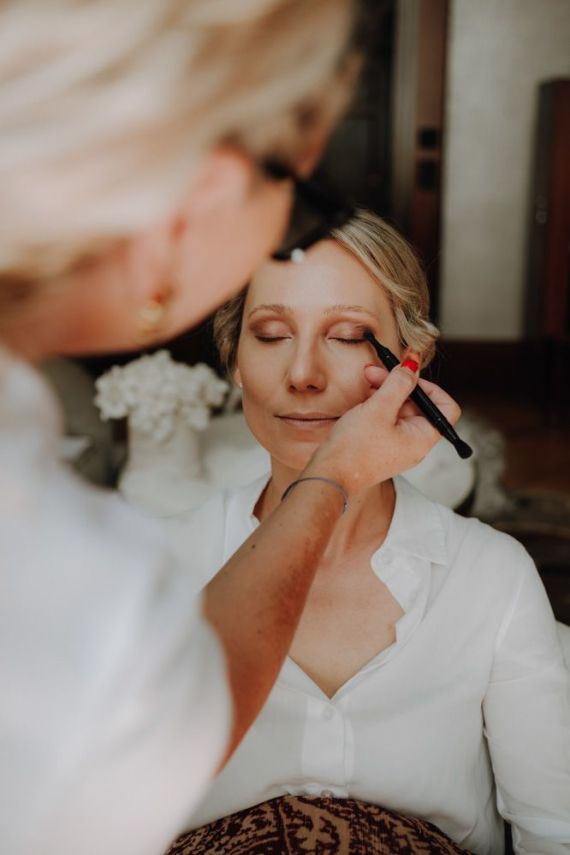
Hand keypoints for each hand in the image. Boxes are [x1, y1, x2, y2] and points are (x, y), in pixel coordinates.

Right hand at [304, 363, 460, 494]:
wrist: (329, 475)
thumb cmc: (354, 449)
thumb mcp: (379, 408)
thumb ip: (399, 383)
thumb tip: (413, 364)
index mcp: (423, 438)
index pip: (445, 408)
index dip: (430, 387)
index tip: (408, 375)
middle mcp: (415, 444)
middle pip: (418, 405)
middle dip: (399, 384)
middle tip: (376, 371)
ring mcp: (398, 446)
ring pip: (400, 410)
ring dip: (386, 391)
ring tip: (367, 381)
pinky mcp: (382, 446)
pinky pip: (387, 420)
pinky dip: (378, 405)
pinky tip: (364, 398)